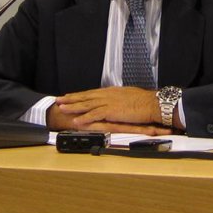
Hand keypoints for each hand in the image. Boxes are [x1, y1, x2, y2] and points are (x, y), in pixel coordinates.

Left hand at [50, 88, 169, 135]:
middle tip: (59, 99)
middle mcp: (108, 95)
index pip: (92, 92)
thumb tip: (114, 101)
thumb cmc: (145, 102)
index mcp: (112, 92)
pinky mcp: (112, 111)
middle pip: (86, 96)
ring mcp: (109, 102)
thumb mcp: (129, 97)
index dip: (80, 95)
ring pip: (87, 104)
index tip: (70, 95)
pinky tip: (78, 120)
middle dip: (72, 98)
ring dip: (74, 107)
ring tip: (63, 108)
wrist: (153, 104)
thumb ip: (119, 99)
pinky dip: (85, 118)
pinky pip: (95, 115)